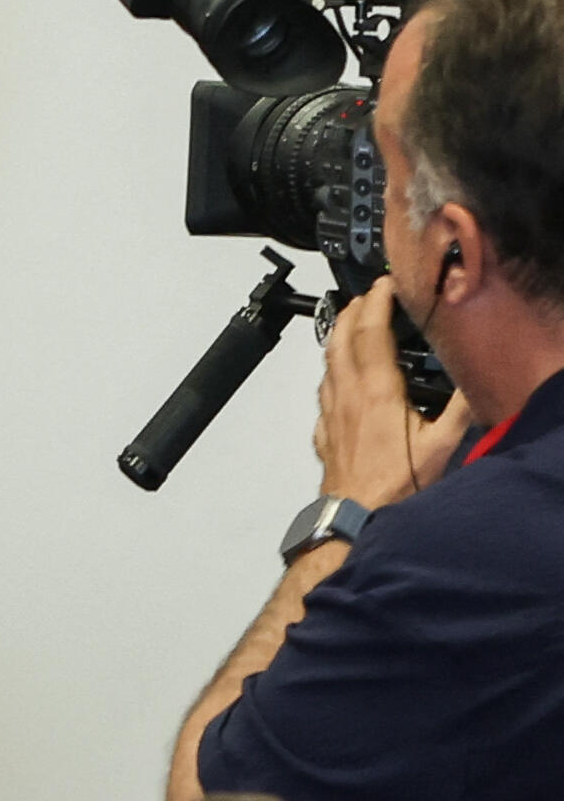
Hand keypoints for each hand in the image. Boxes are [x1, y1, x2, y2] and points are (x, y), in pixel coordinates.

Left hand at [315, 279, 472, 507]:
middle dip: (351, 311)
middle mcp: (348, 394)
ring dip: (338, 335)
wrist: (353, 516)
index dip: (375, 302)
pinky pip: (323, 390)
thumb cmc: (396, 484)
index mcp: (377, 391)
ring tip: (349, 323)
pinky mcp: (324, 430)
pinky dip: (332, 371)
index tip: (383, 284)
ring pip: (328, 361)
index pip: (370, 332)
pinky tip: (339, 376)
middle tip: (363, 296)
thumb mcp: (443, 444)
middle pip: (341, 338)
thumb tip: (477, 378)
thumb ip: (462, 408)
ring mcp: (331, 411)